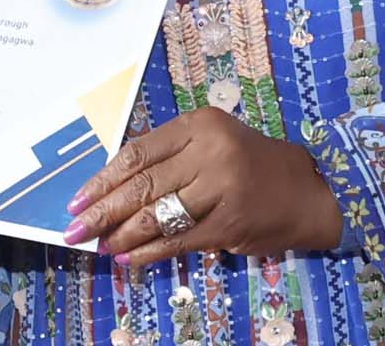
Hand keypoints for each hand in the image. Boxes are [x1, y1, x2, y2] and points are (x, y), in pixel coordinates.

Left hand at [62, 107, 339, 263]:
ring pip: (158, 214)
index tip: (78, 199)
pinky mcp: (229, 223)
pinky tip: (129, 258)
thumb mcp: (211, 143)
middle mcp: (210, 151)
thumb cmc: (249, 164)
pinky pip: (178, 240)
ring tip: (100, 246)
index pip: (138, 153)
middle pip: (143, 184)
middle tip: (76, 229)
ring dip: (122, 235)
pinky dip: (149, 251)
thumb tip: (112, 190)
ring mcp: (221, 188)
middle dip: (103, 210)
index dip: (103, 179)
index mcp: (199, 125)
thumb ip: (169, 158)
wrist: (308, 190)